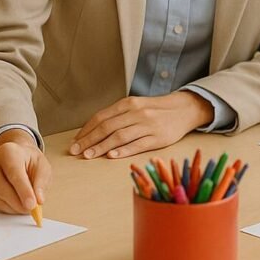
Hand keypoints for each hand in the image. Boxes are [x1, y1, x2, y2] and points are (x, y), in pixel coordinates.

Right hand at [0, 131, 50, 213]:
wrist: (17, 156)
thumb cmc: (30, 161)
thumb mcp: (43, 167)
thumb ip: (41, 183)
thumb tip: (38, 201)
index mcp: (8, 151)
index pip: (14, 174)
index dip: (23, 191)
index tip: (32, 205)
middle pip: (2, 187)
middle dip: (18, 202)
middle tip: (31, 210)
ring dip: (13, 207)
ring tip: (26, 207)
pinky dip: (6, 207)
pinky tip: (16, 205)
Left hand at [69, 92, 211, 158]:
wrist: (183, 109)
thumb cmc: (155, 110)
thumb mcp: (136, 106)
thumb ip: (117, 116)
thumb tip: (93, 130)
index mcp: (128, 104)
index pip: (102, 117)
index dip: (86, 130)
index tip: (75, 141)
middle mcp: (136, 113)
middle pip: (107, 127)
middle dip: (89, 140)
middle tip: (76, 151)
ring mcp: (147, 125)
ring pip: (119, 137)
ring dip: (102, 147)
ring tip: (89, 156)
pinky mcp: (158, 138)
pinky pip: (137, 145)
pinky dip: (123, 151)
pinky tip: (111, 156)